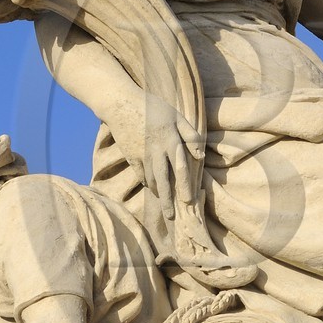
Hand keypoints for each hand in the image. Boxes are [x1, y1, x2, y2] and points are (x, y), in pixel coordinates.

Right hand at [135, 95, 204, 225]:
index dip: (185, 185)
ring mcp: (141, 155)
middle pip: (163, 180)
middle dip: (168, 200)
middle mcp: (156, 151)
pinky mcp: (131, 156)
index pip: (180, 167)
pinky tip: (154, 188)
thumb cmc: (152, 108)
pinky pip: (141, 175)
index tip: (189, 201)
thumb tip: (201, 155)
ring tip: (166, 208)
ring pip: (152, 180)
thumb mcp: (176, 116)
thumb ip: (190, 134)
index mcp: (169, 140)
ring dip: (160, 194)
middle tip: (172, 217)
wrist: (120, 104)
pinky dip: (148, 183)